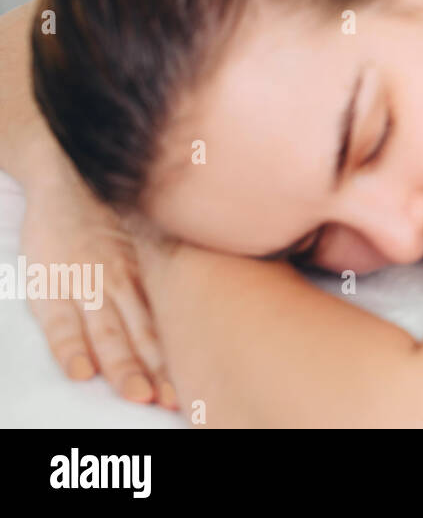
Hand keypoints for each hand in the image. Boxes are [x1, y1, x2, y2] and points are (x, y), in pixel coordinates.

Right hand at [19, 169, 177, 409]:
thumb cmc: (117, 205)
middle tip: (172, 398)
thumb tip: (225, 258)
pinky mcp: (51, 285)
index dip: (181, 350)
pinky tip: (82, 371)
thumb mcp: (154, 225)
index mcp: (149, 268)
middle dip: (158, 369)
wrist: (68, 171)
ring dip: (123, 367)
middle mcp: (121, 280)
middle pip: (143, 333)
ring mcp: (85, 284)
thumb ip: (175, 253)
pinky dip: (70, 349)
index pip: (167, 318)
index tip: (198, 379)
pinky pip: (60, 324)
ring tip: (137, 394)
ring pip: (108, 334)